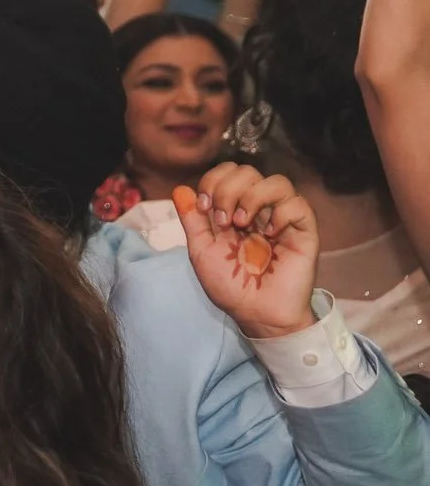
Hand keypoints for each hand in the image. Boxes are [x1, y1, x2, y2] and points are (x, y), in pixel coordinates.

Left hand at [174, 164, 319, 340]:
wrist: (258, 314)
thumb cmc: (231, 286)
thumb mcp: (202, 251)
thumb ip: (192, 220)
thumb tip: (180, 190)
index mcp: (235, 208)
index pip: (228, 172)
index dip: (213, 180)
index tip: (205, 208)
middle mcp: (260, 209)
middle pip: (248, 171)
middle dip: (227, 190)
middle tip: (223, 221)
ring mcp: (283, 218)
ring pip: (277, 181)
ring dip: (252, 198)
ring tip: (242, 224)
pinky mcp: (305, 231)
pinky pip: (299, 205)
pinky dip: (281, 213)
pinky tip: (270, 233)